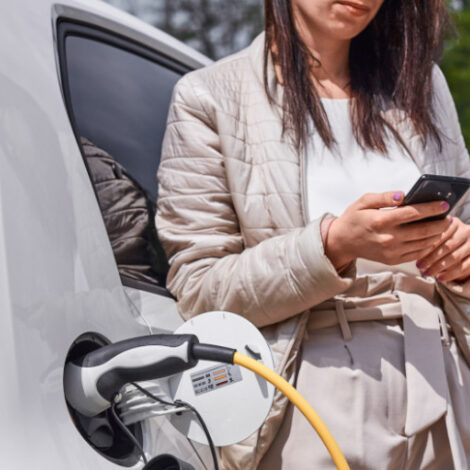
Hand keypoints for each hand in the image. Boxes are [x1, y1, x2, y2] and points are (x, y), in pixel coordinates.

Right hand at [325, 191, 451, 269]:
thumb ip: (384, 197)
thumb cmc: (353, 219)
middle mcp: (387, 238)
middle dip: (440, 223)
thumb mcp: (363, 202)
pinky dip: (426, 246)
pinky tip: (430, 238)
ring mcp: (390, 251)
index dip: (431, 208)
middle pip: (422, 231)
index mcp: (380, 221)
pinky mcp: (392, 260)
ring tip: (442, 226)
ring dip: (436, 235)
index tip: (444, 204)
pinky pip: (415, 254)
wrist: (342, 242)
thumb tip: (403, 194)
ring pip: (422, 244)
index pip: (412, 213)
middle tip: (449, 217)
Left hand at [416, 217, 469, 281]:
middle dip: (431, 257)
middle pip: (448, 246)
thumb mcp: (435, 232)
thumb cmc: (440, 239)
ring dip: (439, 267)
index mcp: (453, 222)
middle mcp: (466, 231)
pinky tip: (440, 278)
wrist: (462, 244)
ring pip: (455, 257)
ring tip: (426, 273)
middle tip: (419, 266)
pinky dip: (451, 274)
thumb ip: (426, 235)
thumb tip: (409, 245)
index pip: (440, 233)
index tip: (415, 253)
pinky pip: (464, 267)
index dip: (427, 244)